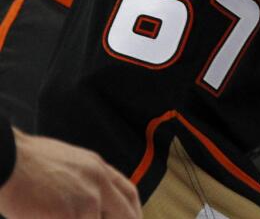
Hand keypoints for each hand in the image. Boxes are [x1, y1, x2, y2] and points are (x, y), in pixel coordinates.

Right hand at [0, 128, 141, 217]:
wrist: (7, 159)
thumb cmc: (24, 162)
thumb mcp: (66, 163)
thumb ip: (81, 181)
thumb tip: (87, 204)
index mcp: (97, 168)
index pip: (128, 192)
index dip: (133, 210)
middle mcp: (98, 183)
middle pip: (124, 214)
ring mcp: (87, 200)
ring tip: (54, 214)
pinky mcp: (70, 215)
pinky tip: (47, 218)